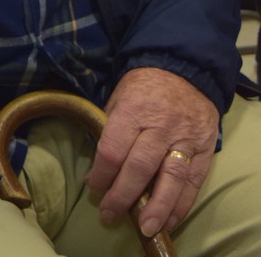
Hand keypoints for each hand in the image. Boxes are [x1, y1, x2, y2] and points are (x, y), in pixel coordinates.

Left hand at [85, 68, 218, 237]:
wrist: (184, 70)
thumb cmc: (144, 85)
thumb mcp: (119, 96)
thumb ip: (111, 127)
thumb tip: (98, 164)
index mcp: (133, 109)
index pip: (113, 149)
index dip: (101, 174)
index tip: (94, 187)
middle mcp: (160, 125)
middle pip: (139, 168)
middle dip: (122, 196)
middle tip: (109, 214)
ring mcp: (184, 138)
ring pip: (170, 178)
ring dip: (156, 208)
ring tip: (145, 228)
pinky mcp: (204, 148)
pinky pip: (193, 181)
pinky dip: (181, 204)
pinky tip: (169, 219)